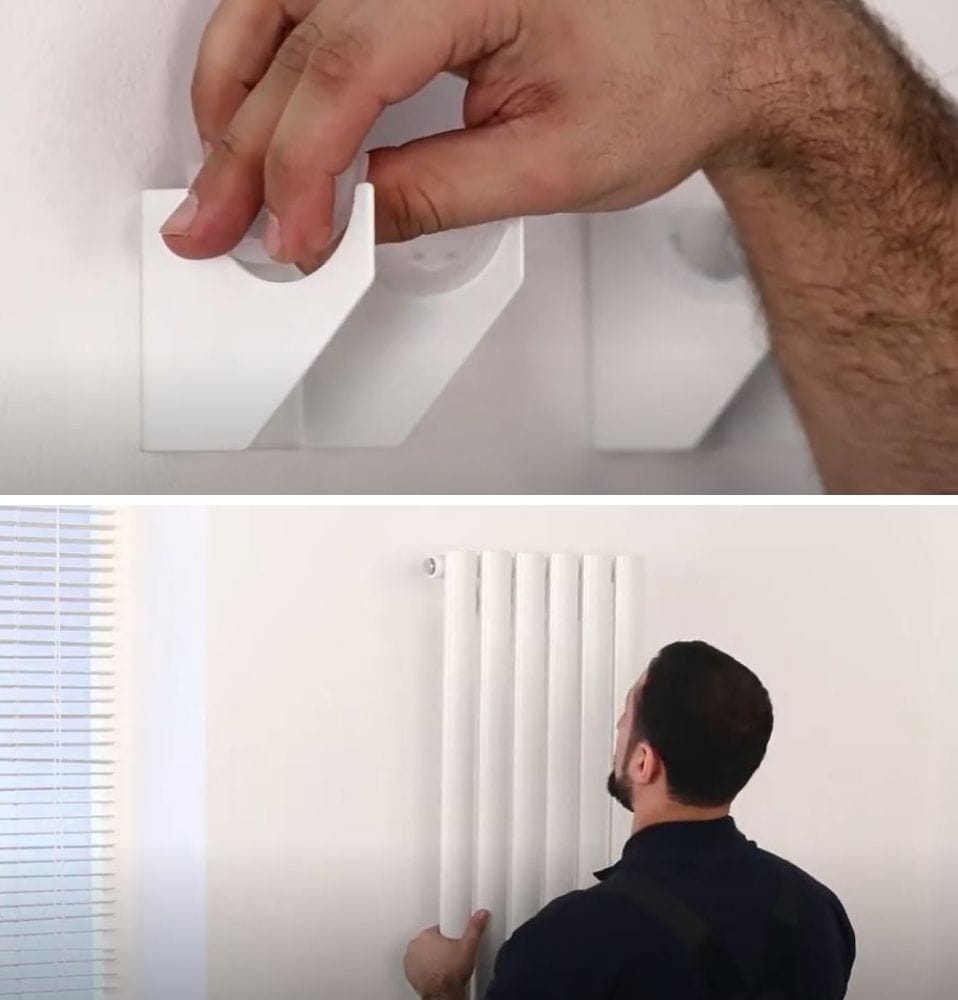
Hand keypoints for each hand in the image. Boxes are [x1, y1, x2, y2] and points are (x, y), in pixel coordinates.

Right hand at [166, 0, 767, 268]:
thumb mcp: (554, 166)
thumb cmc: (671, 82)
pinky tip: (257, 100)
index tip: (289, 239)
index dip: (300, 170)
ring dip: (235, 87)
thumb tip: (346, 222)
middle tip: (212, 222)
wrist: (723, 46)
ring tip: (217, 170)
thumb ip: (435, 194)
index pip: (347, 72)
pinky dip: (271, 51)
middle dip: (244, 146)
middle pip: (298, 37)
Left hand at [403, 909, 489, 998]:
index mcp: (426, 935)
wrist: (443, 995)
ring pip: (423, 953)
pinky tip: (437, 972)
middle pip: (430, 941)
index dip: (448, 936)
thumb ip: (475, 928)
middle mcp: (415, 945)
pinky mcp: (409, 973)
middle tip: (452, 954)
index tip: (454, 942)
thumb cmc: (450, 974)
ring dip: (431, 957)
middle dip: (440, 946)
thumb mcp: (468, 947)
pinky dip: (425, 968)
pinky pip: (417, 966)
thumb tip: (480, 915)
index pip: (439, 929)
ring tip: (445, 964)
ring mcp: (410, 960)